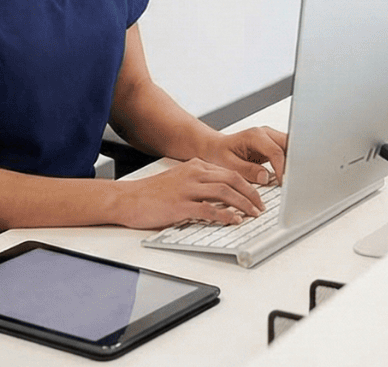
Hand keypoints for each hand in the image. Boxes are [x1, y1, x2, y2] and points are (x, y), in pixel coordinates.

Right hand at [116, 157, 268, 229]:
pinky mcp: (179, 205)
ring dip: (243, 204)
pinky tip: (233, 220)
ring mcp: (187, 189)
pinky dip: (225, 215)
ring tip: (253, 214)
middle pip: (233, 179)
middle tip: (261, 206)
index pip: (230, 172)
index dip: (248, 183)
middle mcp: (194, 174)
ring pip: (225, 192)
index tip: (258, 194)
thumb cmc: (151, 193)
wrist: (126, 199)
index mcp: (196, 166)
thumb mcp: (180, 179)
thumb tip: (224, 195)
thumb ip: (200, 182)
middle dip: (251, 193)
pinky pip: (209, 209)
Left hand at [197, 126, 287, 188]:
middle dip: (292, 163)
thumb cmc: (217, 153)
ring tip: (289, 179)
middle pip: (288, 145)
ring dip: (291, 162)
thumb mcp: (228, 164)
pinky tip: (284, 175)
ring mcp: (270, 138)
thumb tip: (265, 178)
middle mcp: (265, 133)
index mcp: (254, 136)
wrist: (214, 147)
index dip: (281, 168)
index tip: (282, 182)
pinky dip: (287, 163)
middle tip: (291, 181)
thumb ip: (246, 171)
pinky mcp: (271, 145)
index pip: (276, 151)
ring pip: (290, 147)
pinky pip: (285, 152)